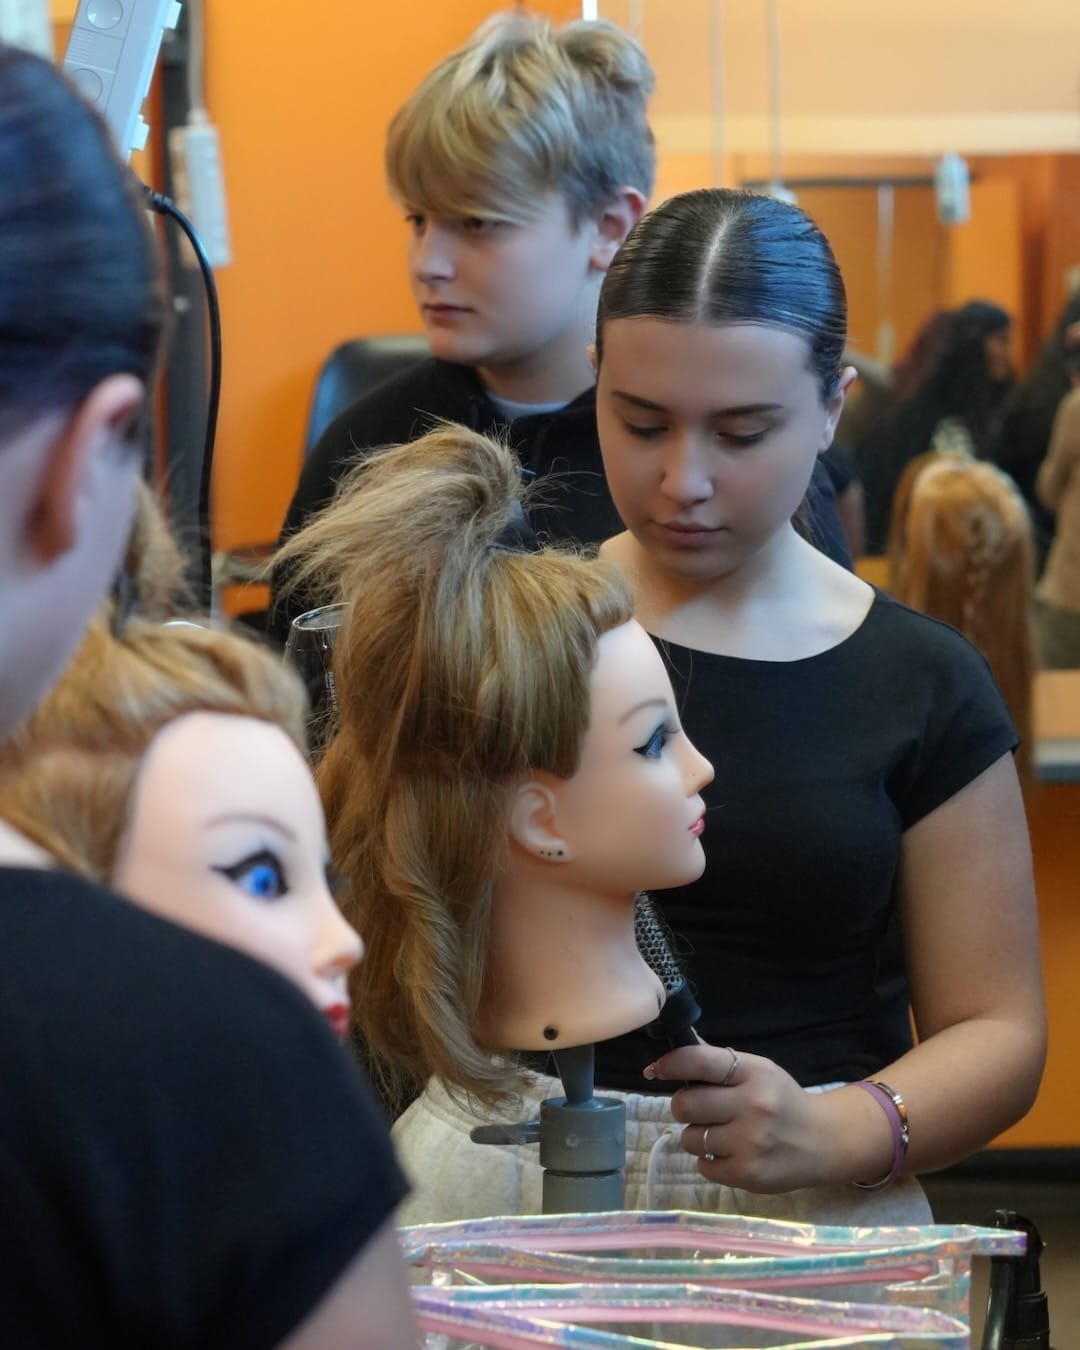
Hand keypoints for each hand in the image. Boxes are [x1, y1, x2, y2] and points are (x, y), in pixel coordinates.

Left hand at [645, 1042, 835, 1193]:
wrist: (824, 1141)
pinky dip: (710, 1161)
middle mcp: (752, 1105)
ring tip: (720, 1134)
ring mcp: (749, 1142)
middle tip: (700, 1109)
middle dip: (684, 1106)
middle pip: (685, 1104)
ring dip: (697, 1136)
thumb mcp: (759, 1072)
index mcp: (753, 1073)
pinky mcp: (747, 1174)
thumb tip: (675, 1050)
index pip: (698, 1061)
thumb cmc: (783, 1101)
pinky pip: (703, 1166)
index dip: (669, 1064)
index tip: (656, 1069)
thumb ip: (719, 1063)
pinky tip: (730, 1154)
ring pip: (690, 1138)